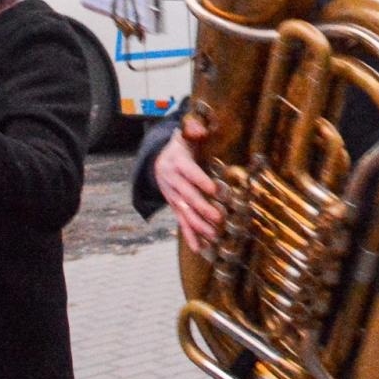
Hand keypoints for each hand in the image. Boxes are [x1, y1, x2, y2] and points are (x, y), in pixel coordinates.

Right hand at [156, 118, 223, 251]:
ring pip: (185, 213)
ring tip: (214, 236)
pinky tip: (199, 249)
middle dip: (203, 208)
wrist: (158, 159)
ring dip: (199, 226)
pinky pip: (181, 222)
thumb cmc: (181, 146)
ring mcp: (172, 197)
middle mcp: (172, 182)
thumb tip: (199, 129)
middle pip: (187, 196)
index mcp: (177, 162)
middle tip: (219, 218)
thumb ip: (193, 130)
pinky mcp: (175, 207)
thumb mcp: (185, 134)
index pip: (189, 172)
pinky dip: (190, 236)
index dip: (200, 181)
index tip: (215, 189)